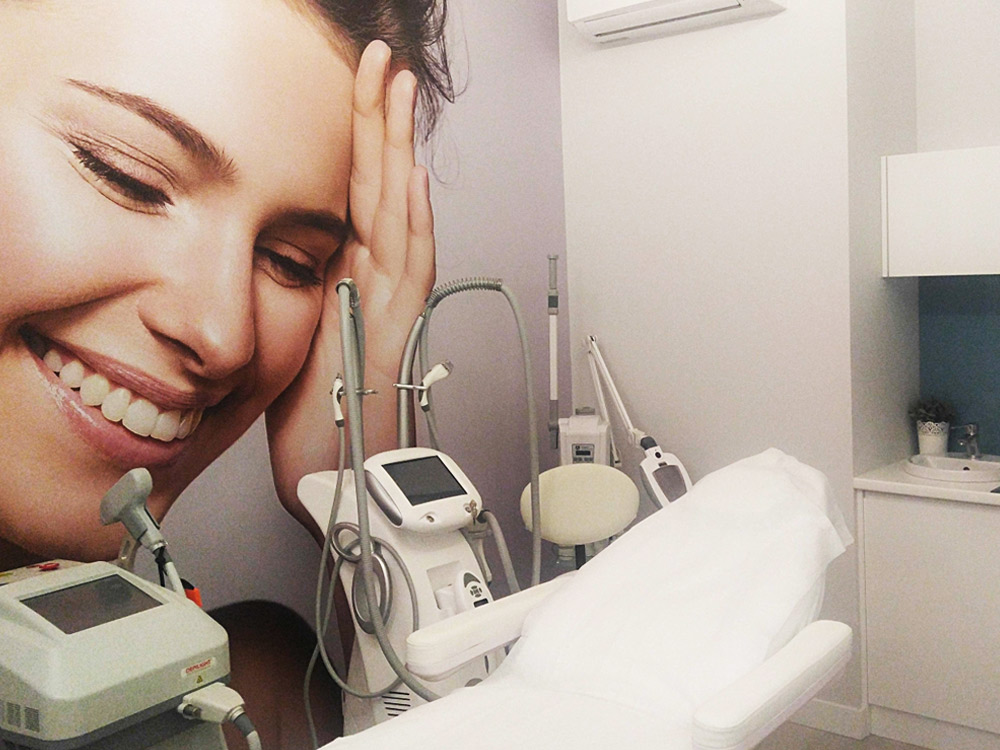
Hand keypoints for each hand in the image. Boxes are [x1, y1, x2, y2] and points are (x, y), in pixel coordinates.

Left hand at [266, 41, 435, 536]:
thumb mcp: (302, 334)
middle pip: (384, 188)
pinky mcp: (391, 336)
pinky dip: (410, 224)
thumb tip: (300, 248)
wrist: (335, 480)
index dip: (359, 134)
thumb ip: (311, 286)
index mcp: (354, 279)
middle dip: (382, 119)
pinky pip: (407, 272)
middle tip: (383, 61)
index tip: (360, 84)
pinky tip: (409, 180)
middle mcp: (379, 285)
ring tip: (397, 93)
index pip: (360, 190)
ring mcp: (391, 307)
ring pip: (399, 216)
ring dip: (399, 152)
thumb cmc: (318, 421)